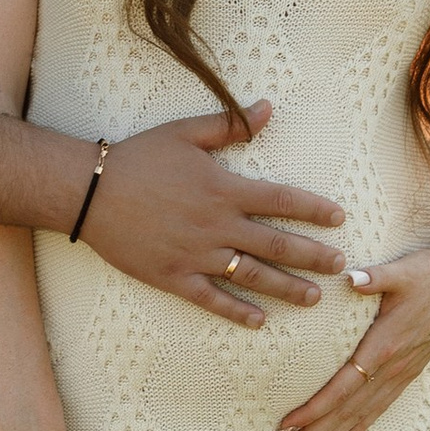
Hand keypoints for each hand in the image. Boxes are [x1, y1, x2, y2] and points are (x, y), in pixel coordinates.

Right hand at [79, 102, 345, 325]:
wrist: (88, 191)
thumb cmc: (138, 158)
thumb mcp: (186, 132)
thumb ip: (231, 124)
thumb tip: (269, 108)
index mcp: (223, 189)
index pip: (281, 201)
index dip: (314, 210)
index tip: (339, 219)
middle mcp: (216, 225)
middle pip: (276, 245)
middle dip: (312, 256)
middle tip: (340, 266)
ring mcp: (196, 255)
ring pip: (251, 277)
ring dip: (286, 289)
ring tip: (314, 297)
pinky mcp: (173, 277)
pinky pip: (211, 299)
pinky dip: (236, 312)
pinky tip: (260, 322)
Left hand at [276, 234, 429, 430]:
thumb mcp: (402, 271)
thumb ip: (375, 276)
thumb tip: (349, 277)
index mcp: (385, 344)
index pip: (343, 386)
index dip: (315, 408)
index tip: (288, 424)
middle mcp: (392, 367)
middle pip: (348, 410)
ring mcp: (402, 373)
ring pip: (362, 414)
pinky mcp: (409, 373)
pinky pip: (380, 408)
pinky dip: (359, 428)